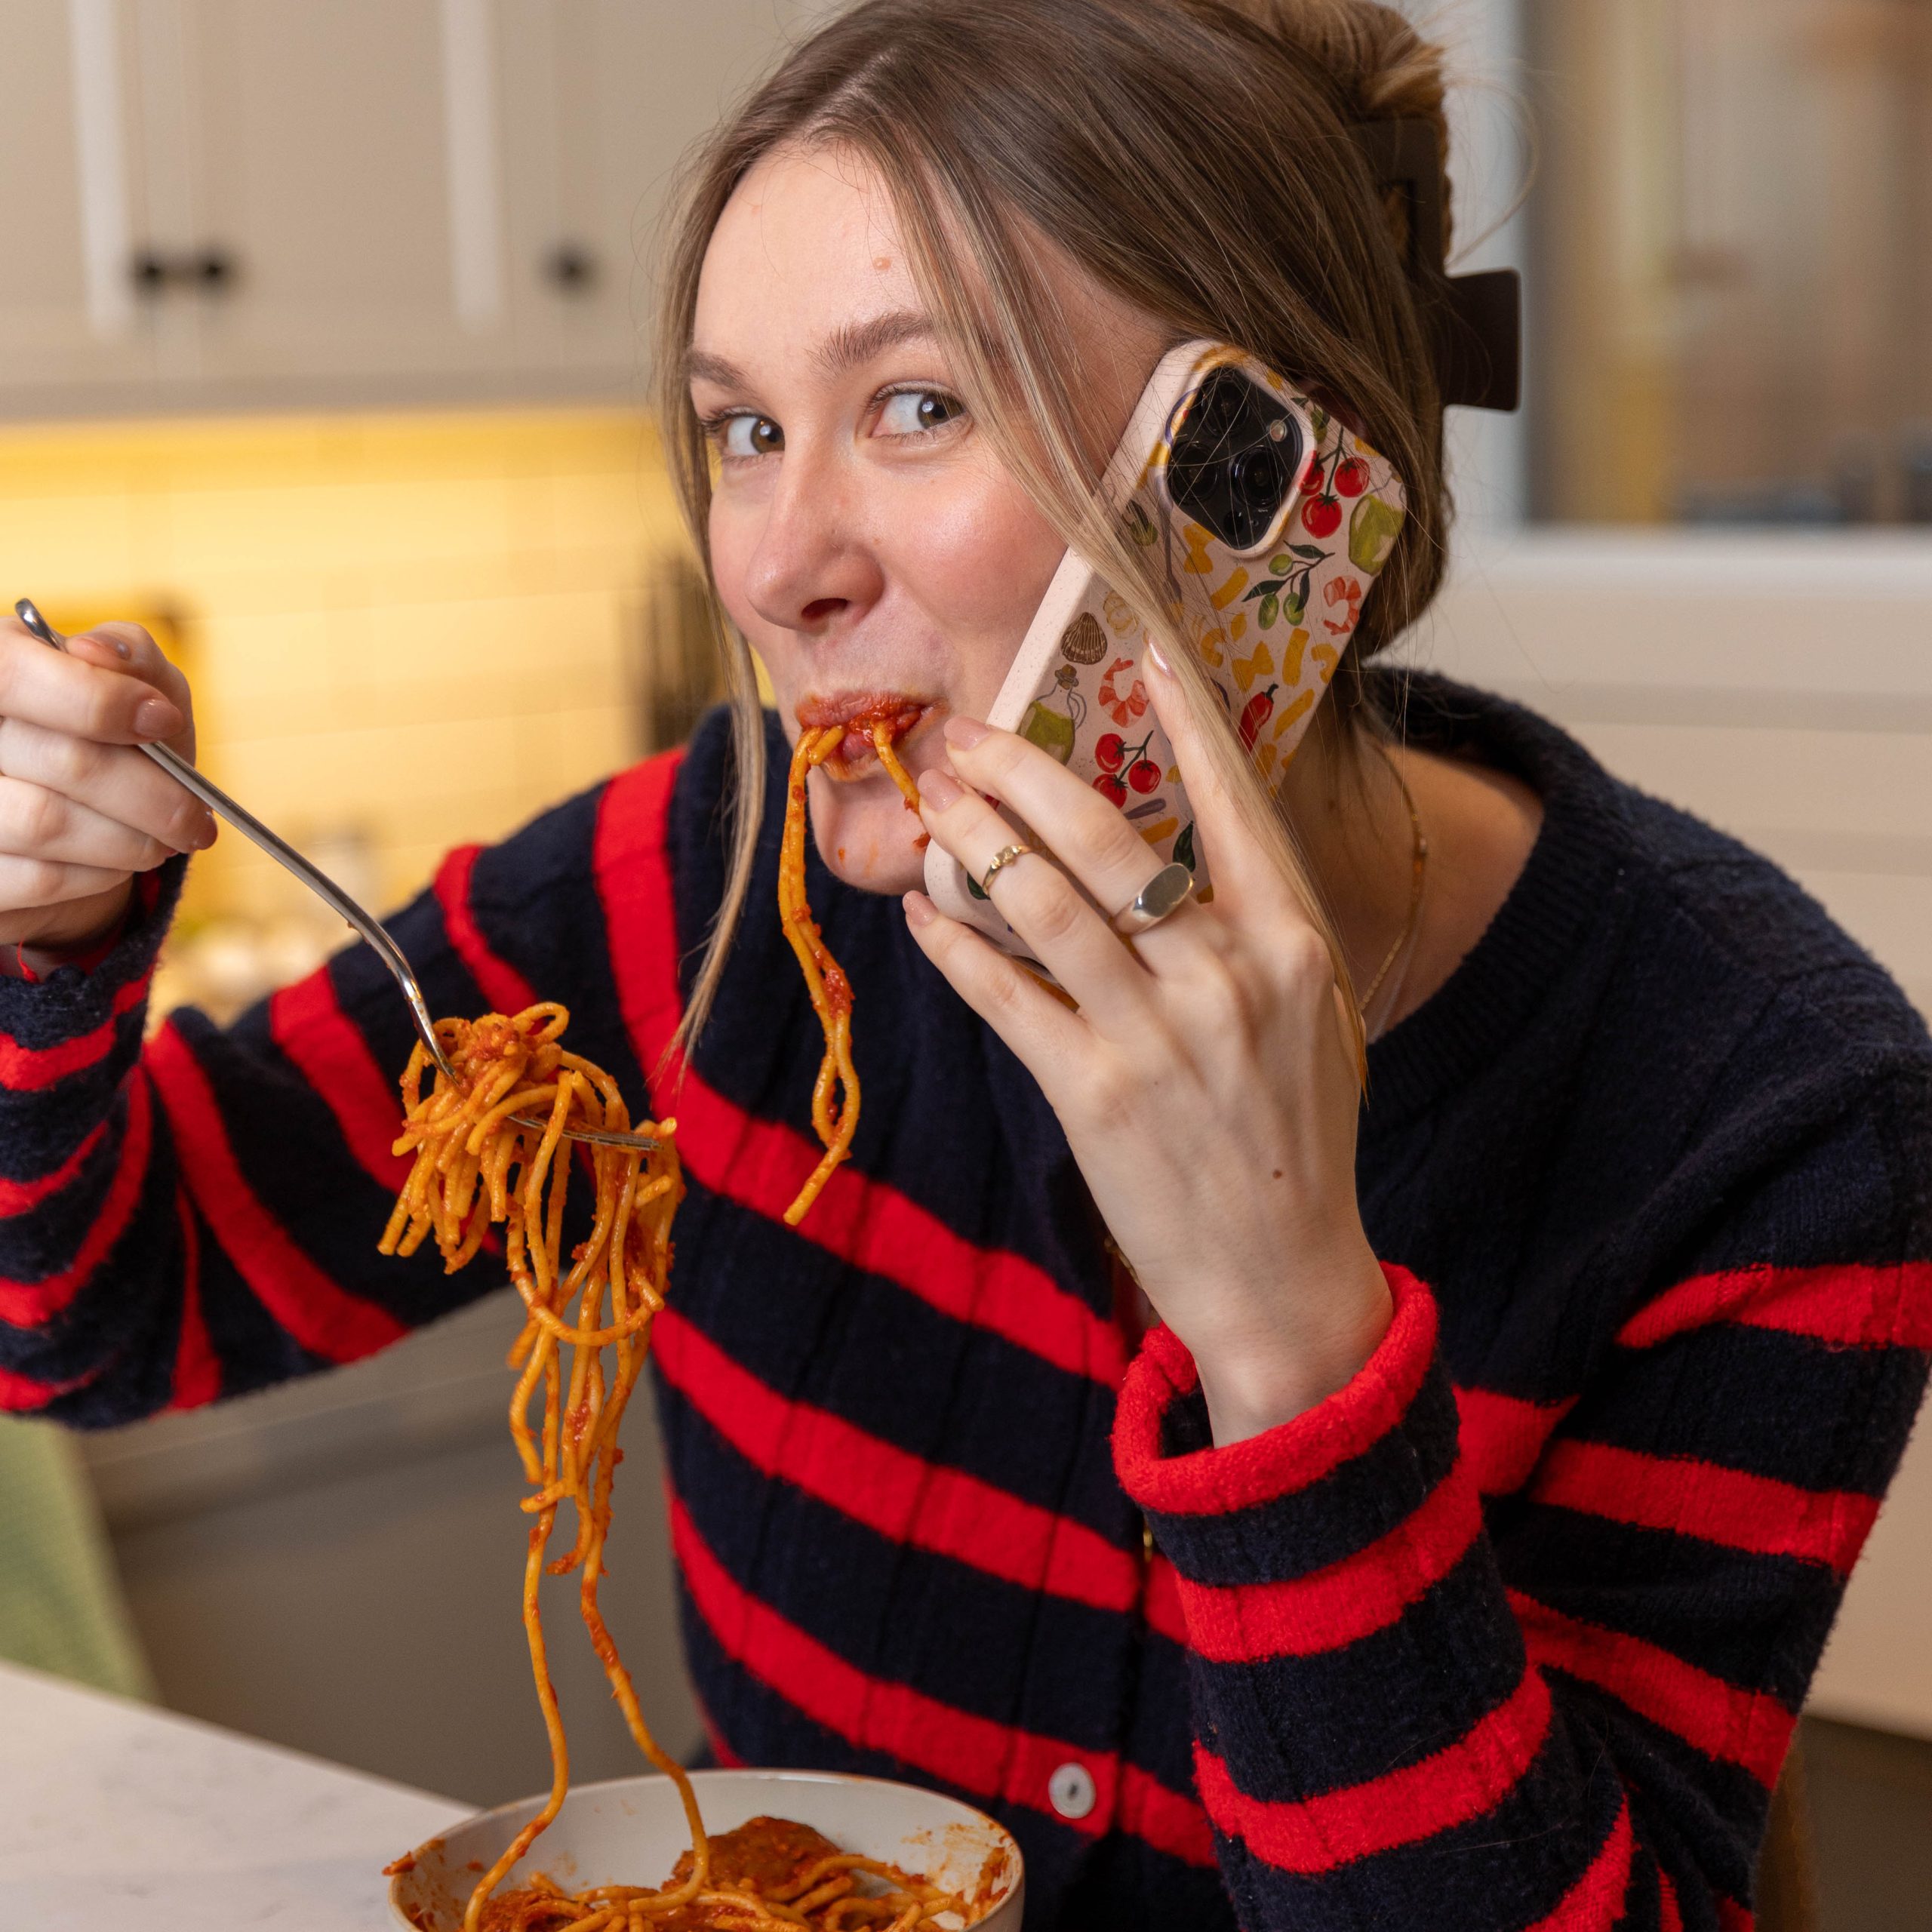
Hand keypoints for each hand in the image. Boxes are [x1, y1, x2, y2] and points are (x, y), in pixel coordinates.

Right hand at [0, 616, 213, 956]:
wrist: (86, 816)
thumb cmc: (113, 737)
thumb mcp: (136, 685)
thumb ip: (129, 657)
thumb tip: (98, 651)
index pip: (11, 674)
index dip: (93, 700)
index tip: (162, 720)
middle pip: (60, 759)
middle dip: (152, 794)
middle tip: (196, 815)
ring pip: (48, 823)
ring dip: (133, 838)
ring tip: (168, 838)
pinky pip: (42, 878)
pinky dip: (102, 874)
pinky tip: (119, 860)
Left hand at [905, 645, 1390, 1443]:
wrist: (1286, 1277)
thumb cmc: (1291, 1139)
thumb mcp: (1302, 1018)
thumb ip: (1243, 934)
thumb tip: (1155, 858)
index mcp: (1287, 941)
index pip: (1230, 802)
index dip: (1182, 720)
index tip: (1142, 650)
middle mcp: (1225, 973)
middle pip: (1104, 838)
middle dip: (1020, 772)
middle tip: (965, 734)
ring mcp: (1157, 1034)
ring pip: (1040, 903)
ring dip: (972, 842)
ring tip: (930, 803)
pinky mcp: (1093, 1094)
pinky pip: (1004, 994)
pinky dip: (954, 948)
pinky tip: (923, 915)